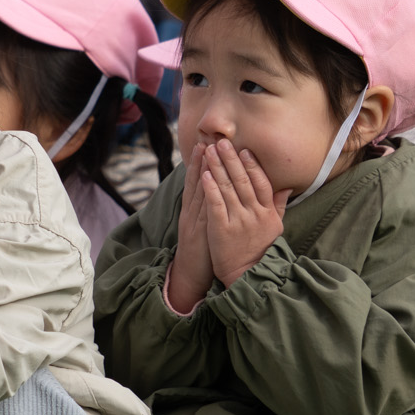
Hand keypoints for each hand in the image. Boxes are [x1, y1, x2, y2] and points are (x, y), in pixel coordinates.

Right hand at [167, 143, 215, 313]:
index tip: (207, 144)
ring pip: (198, 191)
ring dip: (201, 170)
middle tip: (206, 139)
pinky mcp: (199, 231)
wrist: (191, 276)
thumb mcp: (210, 228)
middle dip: (202, 160)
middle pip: (197, 182)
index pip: (200, 183)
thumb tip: (223, 194)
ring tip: (205, 151)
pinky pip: (203, 209)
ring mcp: (194, 221)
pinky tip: (207, 180)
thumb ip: (214, 211)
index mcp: (195, 211)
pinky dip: (205, 194)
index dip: (202, 163)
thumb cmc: (205, 253)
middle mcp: (192, 213)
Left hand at [202, 139, 289, 287]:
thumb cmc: (260, 250)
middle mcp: (254, 214)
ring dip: (218, 167)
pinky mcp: (221, 229)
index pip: (261, 182)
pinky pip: (216, 204)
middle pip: (242, 181)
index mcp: (267, 212)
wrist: (247, 276)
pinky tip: (204, 174)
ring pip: (227, 188)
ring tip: (209, 151)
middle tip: (222, 142)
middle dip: (231, 159)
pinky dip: (211, 188)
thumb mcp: (275, 227)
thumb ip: (278, 205)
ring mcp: (238, 221)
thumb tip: (287, 185)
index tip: (244, 149)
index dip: (252, 165)